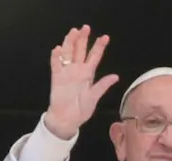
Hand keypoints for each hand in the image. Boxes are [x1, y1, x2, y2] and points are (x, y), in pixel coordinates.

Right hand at [44, 25, 119, 139]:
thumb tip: (115, 76)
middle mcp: (77, 71)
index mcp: (88, 74)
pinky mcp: (57, 78)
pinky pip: (56, 65)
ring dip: (70, 43)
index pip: (94, 57)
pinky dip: (56, 57)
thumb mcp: (94, 97)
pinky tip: (58, 49)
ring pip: (68, 54)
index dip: (99, 47)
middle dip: (83, 39)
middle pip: (80, 51)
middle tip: (86, 28)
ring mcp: (66, 73)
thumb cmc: (80, 110)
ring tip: (73, 32)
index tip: (105, 37)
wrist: (67, 120)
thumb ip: (103, 85)